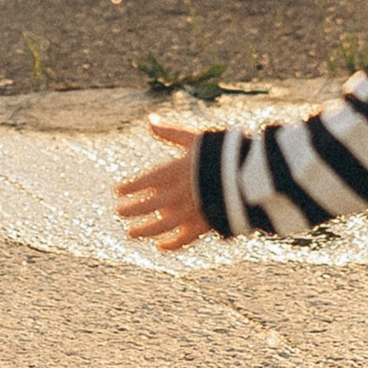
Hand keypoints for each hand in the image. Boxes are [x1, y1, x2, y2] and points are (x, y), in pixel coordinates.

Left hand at [113, 118, 214, 259]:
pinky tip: (161, 246)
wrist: (251, 175)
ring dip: (145, 230)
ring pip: (163, 225)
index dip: (130, 186)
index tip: (117, 190)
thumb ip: (171, 133)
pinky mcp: (206, 224)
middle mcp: (182, 192)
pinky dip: (172, 244)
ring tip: (130, 233)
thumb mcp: (195, 139)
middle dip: (133, 209)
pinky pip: (185, 238)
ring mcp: (193, 210)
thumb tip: (150, 120)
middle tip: (118, 212)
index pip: (146, 181)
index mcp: (177, 170)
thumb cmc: (222, 153)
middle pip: (151, 205)